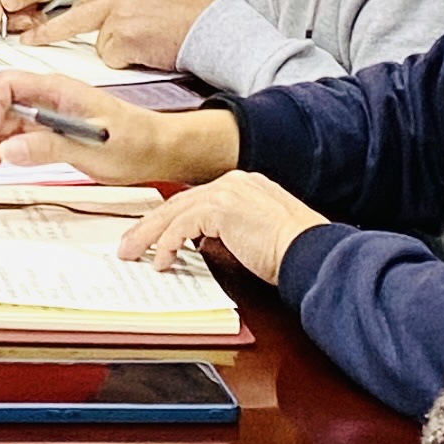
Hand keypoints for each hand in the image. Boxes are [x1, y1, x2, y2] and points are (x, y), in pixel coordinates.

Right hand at [0, 69, 237, 186]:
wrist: (159, 149)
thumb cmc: (136, 142)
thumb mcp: (92, 147)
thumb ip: (49, 146)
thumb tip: (9, 148)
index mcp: (59, 90)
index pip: (8, 86)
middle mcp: (50, 98)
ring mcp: (50, 113)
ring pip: (5, 120)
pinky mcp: (53, 129)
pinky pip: (18, 134)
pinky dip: (1, 148)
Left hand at [46, 0, 216, 70]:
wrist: (217, 30)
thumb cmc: (200, 20)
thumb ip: (135, 6)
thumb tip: (117, 22)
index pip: (92, 0)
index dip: (73, 16)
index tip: (52, 24)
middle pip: (78, 15)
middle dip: (52, 30)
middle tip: (30, 40)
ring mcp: (121, 16)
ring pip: (102, 45)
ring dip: (120, 54)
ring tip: (152, 48)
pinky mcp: (125, 37)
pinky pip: (114, 59)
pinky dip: (130, 63)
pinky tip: (152, 55)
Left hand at [116, 171, 325, 282]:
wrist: (313, 251)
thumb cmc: (295, 251)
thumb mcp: (257, 237)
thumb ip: (230, 233)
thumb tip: (204, 245)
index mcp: (243, 186)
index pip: (196, 200)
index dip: (171, 219)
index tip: (152, 234)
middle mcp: (233, 183)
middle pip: (179, 203)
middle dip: (150, 226)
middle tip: (130, 244)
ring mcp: (227, 192)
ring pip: (174, 213)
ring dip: (149, 235)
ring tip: (132, 253)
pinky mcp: (221, 207)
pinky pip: (182, 226)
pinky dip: (167, 244)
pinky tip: (161, 261)